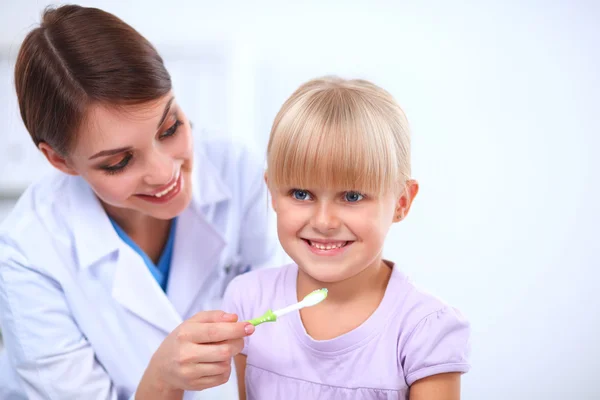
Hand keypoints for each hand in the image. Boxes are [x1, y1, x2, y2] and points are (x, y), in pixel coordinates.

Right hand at [136, 311, 253, 398]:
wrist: (162, 367)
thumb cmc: (181, 341)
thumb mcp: (192, 322)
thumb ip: (214, 316)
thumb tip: (234, 318)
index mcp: (186, 334)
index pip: (215, 331)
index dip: (235, 329)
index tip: (250, 327)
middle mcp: (186, 354)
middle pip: (224, 350)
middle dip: (238, 343)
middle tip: (239, 339)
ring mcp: (190, 372)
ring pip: (225, 365)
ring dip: (229, 357)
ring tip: (220, 351)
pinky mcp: (196, 385)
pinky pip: (222, 377)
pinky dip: (225, 369)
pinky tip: (215, 363)